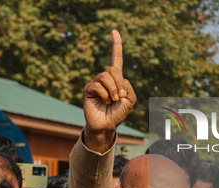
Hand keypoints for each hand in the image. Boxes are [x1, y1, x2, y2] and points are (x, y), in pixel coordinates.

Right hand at [83, 30, 135, 152]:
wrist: (107, 125)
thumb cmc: (118, 113)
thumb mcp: (130, 100)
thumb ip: (128, 87)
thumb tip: (118, 80)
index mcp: (117, 78)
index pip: (116, 58)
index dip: (116, 45)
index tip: (114, 31)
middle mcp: (105, 78)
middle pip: (113, 69)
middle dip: (119, 83)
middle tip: (119, 97)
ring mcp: (96, 83)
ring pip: (105, 76)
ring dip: (112, 90)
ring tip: (112, 101)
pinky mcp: (88, 89)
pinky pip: (98, 85)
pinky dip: (105, 94)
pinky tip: (105, 102)